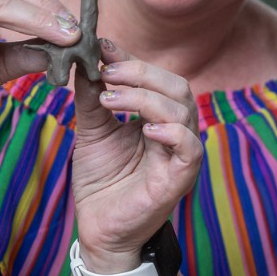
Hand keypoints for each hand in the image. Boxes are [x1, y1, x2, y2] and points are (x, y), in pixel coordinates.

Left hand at [67, 39, 201, 269]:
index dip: (131, 60)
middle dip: (141, 73)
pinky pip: (190, 148)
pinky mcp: (181, 178)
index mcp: (159, 117)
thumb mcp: (92, 130)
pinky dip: (173, 133)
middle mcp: (176, 131)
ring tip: (111, 98)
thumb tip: (86, 57)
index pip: (156, 78)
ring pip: (183, 111)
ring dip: (146, 97)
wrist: (99, 229)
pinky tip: (146, 128)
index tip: (101, 46)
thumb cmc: (102, 181)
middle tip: (107, 72)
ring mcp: (181, 154)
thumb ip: (93, 96)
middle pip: (177, 87)